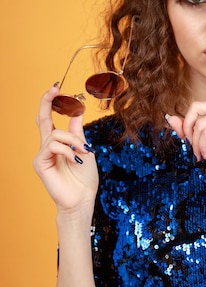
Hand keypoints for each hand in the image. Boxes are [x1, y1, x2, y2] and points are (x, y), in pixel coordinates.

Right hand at [33, 85, 98, 212]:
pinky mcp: (40, 163)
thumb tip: (78, 109)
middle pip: (42, 118)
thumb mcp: (84, 149)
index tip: (59, 88)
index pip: (51, 118)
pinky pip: (52, 146)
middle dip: (47, 101)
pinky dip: (67, 150)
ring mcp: (42, 154)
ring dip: (73, 140)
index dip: (52, 102)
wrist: (82, 199)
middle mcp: (47, 146)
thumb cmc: (84, 178)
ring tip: (83, 152)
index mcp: (58, 142)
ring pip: (55, 134)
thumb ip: (77, 131)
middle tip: (54, 87)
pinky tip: (74, 159)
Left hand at [167, 48, 205, 186]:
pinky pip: (205, 130)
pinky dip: (200, 145)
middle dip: (188, 129)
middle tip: (192, 147)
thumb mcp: (197, 142)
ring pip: (199, 122)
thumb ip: (186, 129)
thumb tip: (171, 117)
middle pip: (195, 107)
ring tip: (200, 153)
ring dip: (194, 141)